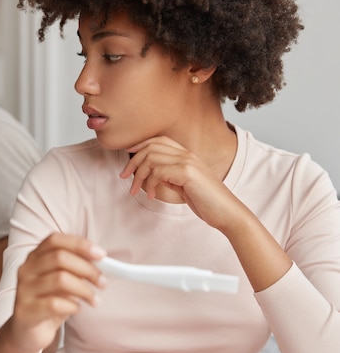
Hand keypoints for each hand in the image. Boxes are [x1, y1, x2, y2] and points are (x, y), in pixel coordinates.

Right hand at [3, 233, 105, 352]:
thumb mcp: (63, 281)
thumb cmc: (49, 301)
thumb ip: (76, 269)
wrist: (28, 331)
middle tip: (102, 282)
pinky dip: (72, 306)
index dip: (79, 244)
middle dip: (87, 269)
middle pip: (60, 258)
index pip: (55, 240)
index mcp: (35, 256)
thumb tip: (101, 262)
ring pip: (60, 280)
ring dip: (84, 290)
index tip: (101, 255)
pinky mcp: (25, 310)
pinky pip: (54, 304)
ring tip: (94, 300)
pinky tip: (76, 309)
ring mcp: (24, 289)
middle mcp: (26, 269)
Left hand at [120, 136, 244, 230]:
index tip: (128, 159)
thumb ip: (169, 176)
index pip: (158, 140)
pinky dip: (149, 184)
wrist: (227, 212)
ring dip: (138, 175)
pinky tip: (151, 195)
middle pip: (151, 147)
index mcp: (187, 155)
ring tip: (134, 190)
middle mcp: (187, 154)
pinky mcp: (187, 172)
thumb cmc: (206, 201)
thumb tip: (150, 174)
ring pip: (151, 158)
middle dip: (133, 161)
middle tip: (124, 177)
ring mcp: (188, 162)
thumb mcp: (183, 185)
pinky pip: (158, 172)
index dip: (139, 146)